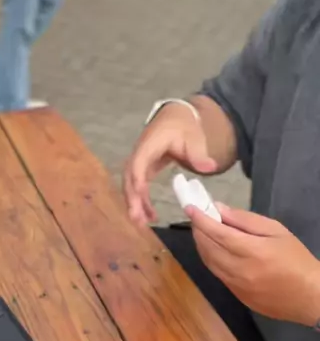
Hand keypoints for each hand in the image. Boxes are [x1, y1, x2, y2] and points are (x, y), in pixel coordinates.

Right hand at [123, 103, 216, 226]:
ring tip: (142, 223)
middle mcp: (140, 152)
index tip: (140, 194)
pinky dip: (141, 200)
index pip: (139, 162)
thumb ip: (199, 154)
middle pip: (130, 175)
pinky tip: (150, 215)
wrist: (176, 117)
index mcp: (151, 143)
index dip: (137, 178)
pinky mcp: (143, 167)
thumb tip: (209, 168)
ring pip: (130, 182)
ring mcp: (139, 160)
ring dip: (134, 202)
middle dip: (132, 197)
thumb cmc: (183, 127)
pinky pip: (137, 185)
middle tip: (137, 219)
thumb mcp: (194, 138)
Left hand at [188, 204, 319, 325]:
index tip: (189, 206)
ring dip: (201, 245)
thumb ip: (245, 220)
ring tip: (203, 230)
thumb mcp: (276, 230)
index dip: (200, 219)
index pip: (216, 232)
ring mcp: (236, 287)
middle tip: (197, 216)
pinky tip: (215, 250)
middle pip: (207, 247)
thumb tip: (219, 210)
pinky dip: (211, 259)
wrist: (311, 297)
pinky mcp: (238, 297)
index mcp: (251, 251)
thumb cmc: (296, 259)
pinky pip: (217, 274)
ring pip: (208, 262)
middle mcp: (239, 271)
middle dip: (198, 230)